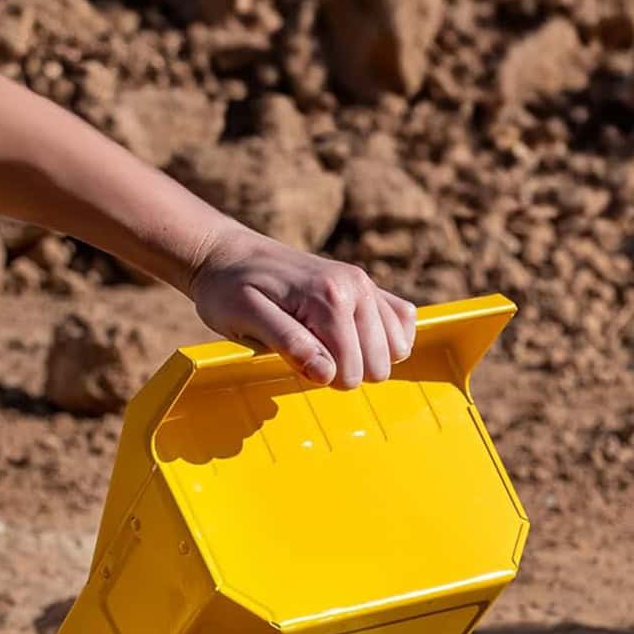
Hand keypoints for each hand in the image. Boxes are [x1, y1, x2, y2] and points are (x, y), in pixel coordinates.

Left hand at [187, 225, 416, 387]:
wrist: (228, 255)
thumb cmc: (229, 290)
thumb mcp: (245, 318)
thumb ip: (288, 344)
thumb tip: (326, 373)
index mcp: (330, 297)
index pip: (350, 370)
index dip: (322, 378)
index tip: (296, 360)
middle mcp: (357, 287)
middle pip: (379, 365)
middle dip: (345, 370)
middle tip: (310, 351)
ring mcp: (367, 285)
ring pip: (397, 350)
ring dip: (366, 358)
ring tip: (329, 344)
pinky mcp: (372, 288)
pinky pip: (405, 324)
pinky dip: (386, 340)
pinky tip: (357, 338)